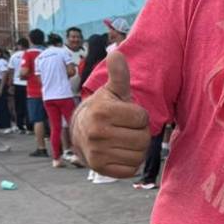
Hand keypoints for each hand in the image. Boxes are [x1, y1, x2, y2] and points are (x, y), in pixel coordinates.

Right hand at [70, 50, 150, 175]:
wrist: (81, 132)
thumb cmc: (104, 109)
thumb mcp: (112, 91)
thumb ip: (119, 75)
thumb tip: (117, 53)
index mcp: (102, 112)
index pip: (142, 118)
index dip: (139, 116)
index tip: (127, 114)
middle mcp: (97, 133)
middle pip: (143, 138)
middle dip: (140, 133)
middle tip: (127, 129)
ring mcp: (97, 153)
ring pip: (139, 155)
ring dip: (137, 148)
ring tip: (124, 139)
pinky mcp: (100, 169)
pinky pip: (131, 169)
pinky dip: (131, 162)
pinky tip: (120, 152)